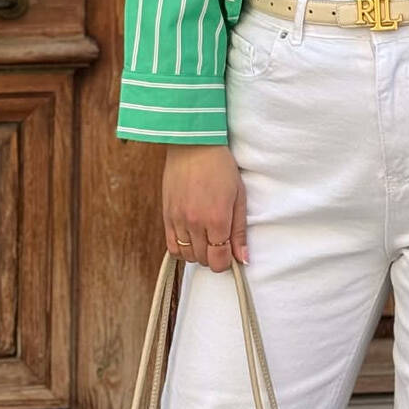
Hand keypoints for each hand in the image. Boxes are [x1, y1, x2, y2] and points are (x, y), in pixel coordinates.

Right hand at [162, 144, 247, 271]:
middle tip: (220, 243)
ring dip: (198, 253)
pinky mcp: (166, 216)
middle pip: (203, 260)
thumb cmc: (220, 167)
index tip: (230, 254)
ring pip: (187, 256)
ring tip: (206, 238)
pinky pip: (171, 246)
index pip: (219, 260)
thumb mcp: (238, 196)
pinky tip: (191, 239)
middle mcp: (195, 223)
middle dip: (214, 257)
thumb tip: (242, 258)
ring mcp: (178, 220)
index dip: (226, 262)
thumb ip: (239, 230)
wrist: (193, 145)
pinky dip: (182, 249)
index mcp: (217, 219)